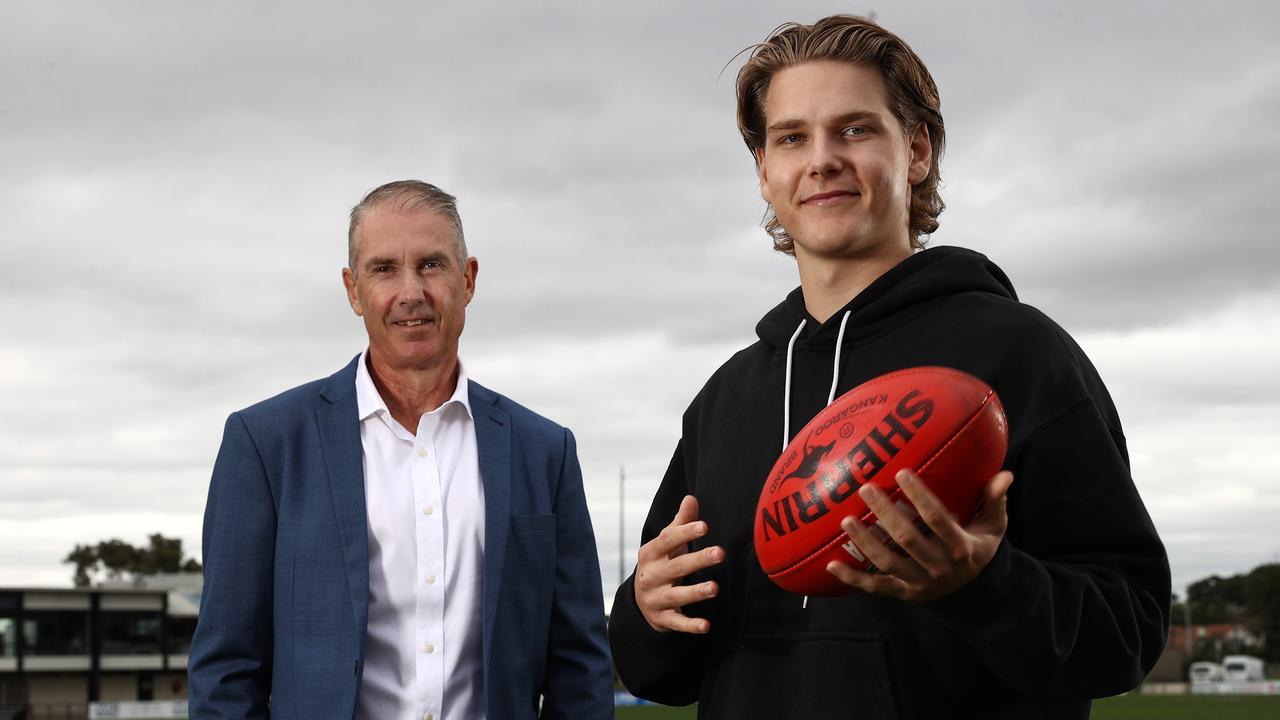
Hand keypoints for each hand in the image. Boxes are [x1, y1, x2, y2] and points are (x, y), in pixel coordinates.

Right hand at [634, 495, 723, 633]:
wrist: (640, 600)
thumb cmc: (660, 565)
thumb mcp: (666, 545)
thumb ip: (679, 524)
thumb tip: (691, 499)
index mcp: (650, 554)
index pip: (667, 541)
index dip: (685, 533)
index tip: (704, 526)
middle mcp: (650, 576)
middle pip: (675, 567)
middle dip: (697, 560)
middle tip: (720, 553)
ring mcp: (655, 599)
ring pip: (676, 596)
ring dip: (695, 592)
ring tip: (715, 588)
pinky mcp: (662, 619)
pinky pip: (677, 623)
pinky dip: (690, 625)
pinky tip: (706, 626)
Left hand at [826, 469, 1013, 601]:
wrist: (976, 595)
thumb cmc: (978, 549)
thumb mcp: (993, 527)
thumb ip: (995, 500)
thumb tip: (1005, 474)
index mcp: (960, 548)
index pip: (938, 519)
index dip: (919, 497)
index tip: (901, 472)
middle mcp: (938, 567)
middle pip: (907, 539)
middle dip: (885, 513)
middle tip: (865, 488)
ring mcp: (919, 583)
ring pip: (887, 562)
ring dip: (865, 542)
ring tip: (846, 518)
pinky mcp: (903, 594)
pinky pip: (875, 588)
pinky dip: (853, 578)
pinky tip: (831, 564)